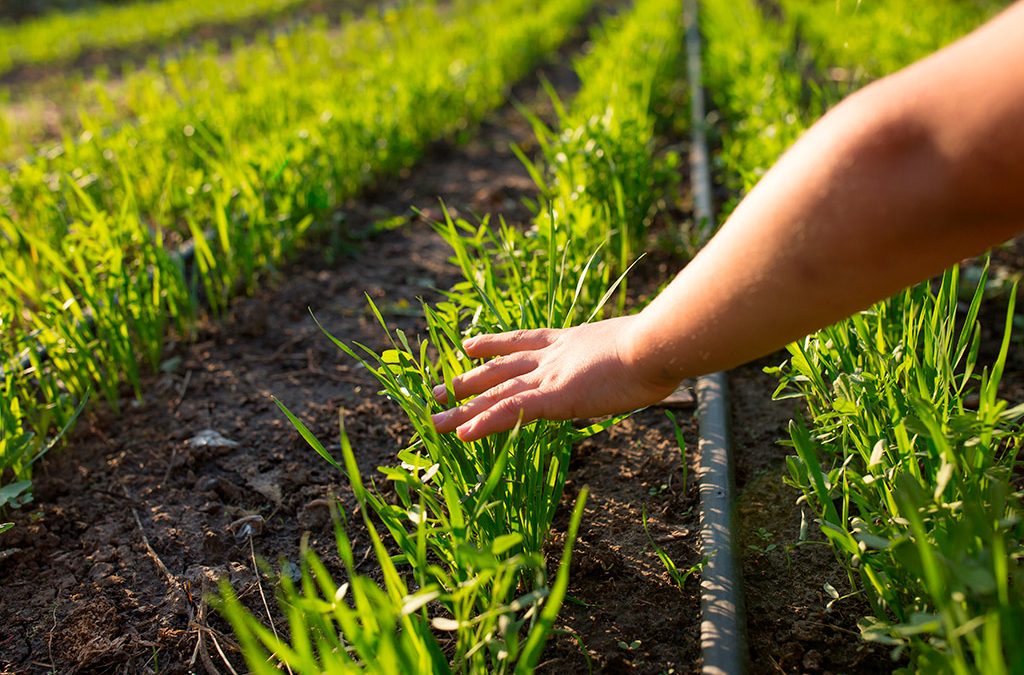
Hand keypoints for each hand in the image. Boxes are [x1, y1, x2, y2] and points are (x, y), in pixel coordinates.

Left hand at [430, 315, 679, 441]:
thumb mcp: (636, 348)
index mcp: (571, 340)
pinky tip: (461, 433)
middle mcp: (553, 355)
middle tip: (440, 387)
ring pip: (496, 393)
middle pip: (500, 368)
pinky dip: (484, 422)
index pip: (524, 341)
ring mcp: (551, 376)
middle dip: (470, 378)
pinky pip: (510, 411)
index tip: (469, 344)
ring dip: (463, 407)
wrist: (658, 343)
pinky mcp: (554, 397)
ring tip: (433, 418)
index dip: (494, 344)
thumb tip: (645, 364)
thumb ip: (627, 356)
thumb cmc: (660, 346)